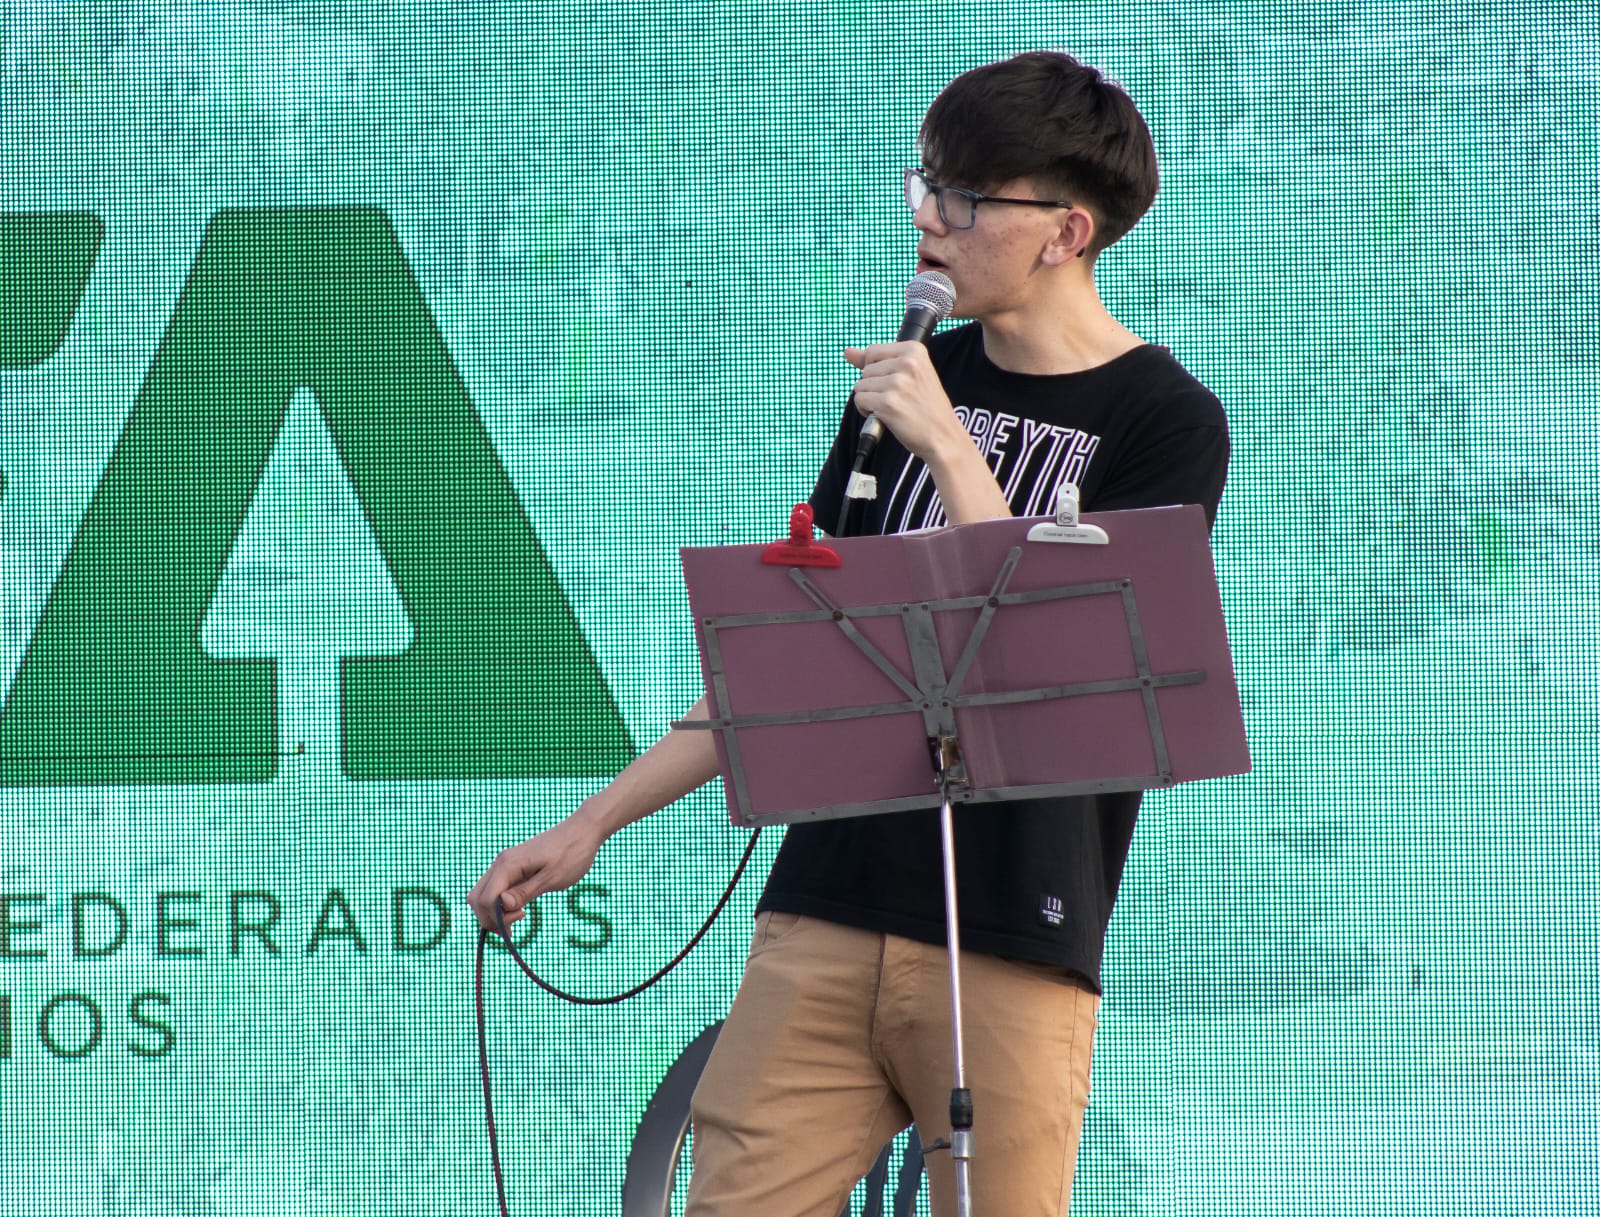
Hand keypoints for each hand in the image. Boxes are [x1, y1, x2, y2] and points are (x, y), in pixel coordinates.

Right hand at [467, 814, 603, 933]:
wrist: (583, 830)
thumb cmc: (572, 854)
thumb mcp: (552, 878)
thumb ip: (525, 892)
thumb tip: (502, 905)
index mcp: (508, 865)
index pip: (485, 899)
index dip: (497, 917)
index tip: (522, 917)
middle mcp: (501, 863)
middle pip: (476, 898)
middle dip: (489, 918)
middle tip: (513, 927)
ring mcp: (505, 863)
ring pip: (482, 893)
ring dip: (492, 911)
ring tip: (516, 918)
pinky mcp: (513, 866)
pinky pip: (495, 887)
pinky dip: (499, 902)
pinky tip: (517, 908)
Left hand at [843, 342, 962, 463]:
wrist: (943, 435)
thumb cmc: (926, 406)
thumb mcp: (910, 374)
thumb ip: (877, 360)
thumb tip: (847, 352)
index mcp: (914, 350)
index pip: (872, 351)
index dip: (875, 370)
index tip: (893, 382)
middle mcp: (907, 363)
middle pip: (865, 370)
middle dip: (874, 386)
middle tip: (898, 399)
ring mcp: (897, 383)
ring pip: (860, 385)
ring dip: (870, 399)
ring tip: (892, 408)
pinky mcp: (888, 403)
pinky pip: (859, 400)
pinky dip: (866, 411)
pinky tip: (884, 415)